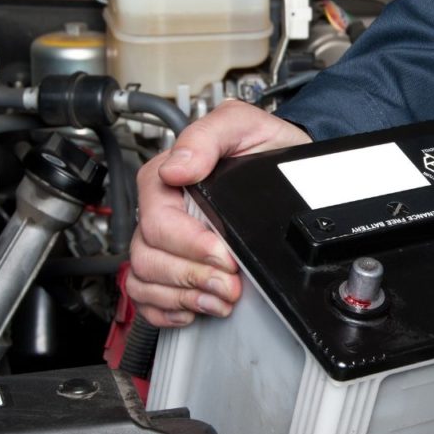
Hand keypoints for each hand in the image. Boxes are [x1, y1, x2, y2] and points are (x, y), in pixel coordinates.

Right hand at [127, 101, 311, 326]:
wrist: (288, 165)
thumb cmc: (264, 145)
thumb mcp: (243, 124)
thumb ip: (208, 136)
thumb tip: (179, 167)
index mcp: (167, 177)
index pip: (157, 221)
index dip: (190, 245)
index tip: (224, 255)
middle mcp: (163, 211)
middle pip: (149, 256)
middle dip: (192, 276)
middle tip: (230, 284)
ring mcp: (165, 240)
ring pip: (144, 280)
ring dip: (184, 297)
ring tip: (221, 298)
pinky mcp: (175, 263)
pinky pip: (148, 297)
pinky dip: (168, 309)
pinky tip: (195, 307)